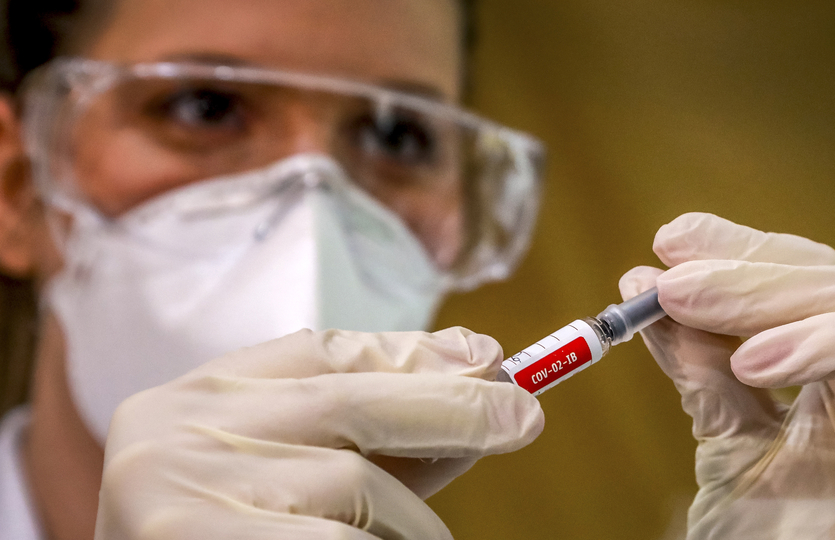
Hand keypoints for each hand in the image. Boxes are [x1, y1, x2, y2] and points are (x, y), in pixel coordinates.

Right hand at [95, 327, 543, 539]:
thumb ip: (373, 433)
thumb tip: (479, 380)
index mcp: (199, 394)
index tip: (487, 356)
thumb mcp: (287, 469)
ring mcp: (183, 489)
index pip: (320, 352)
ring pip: (356, 484)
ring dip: (415, 521)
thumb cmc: (232, 533)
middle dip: (448, 406)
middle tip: (524, 414)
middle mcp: (180, 428)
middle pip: (346, 399)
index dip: (411, 353)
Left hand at [621, 213, 834, 538]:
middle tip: (679, 286)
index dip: (744, 251)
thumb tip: (644, 294)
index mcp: (831, 374)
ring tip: (752, 363)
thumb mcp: (730, 452)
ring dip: (826, 334)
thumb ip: (702, 377)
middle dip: (762, 281)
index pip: (801, 280)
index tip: (672, 239)